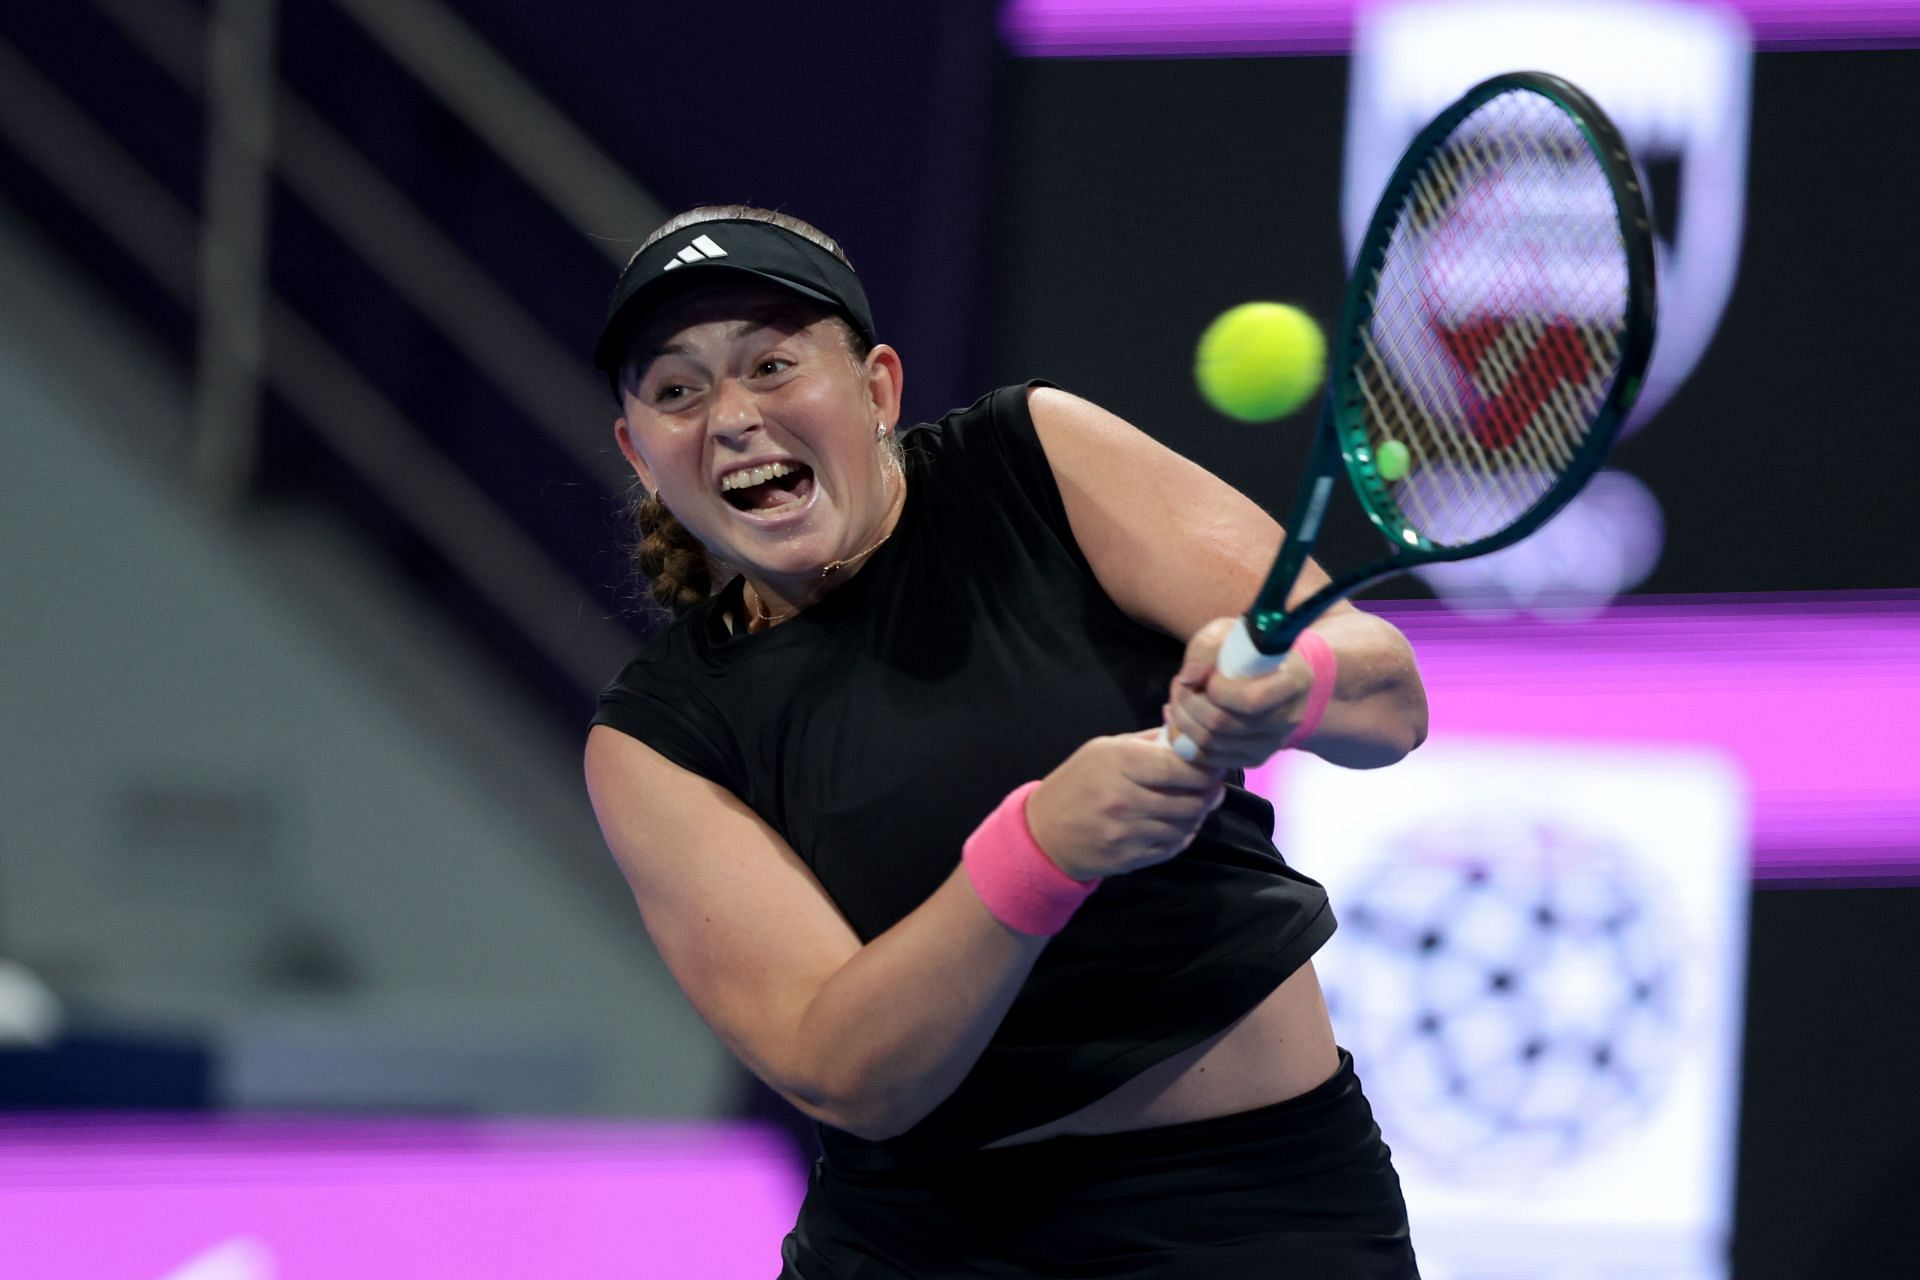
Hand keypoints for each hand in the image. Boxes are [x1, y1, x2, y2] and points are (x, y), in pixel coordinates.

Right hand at [1025, 730, 1225, 879]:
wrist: (1044, 833)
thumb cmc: (1077, 782)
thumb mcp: (1104, 749)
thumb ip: (1148, 743)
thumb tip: (1188, 736)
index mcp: (1120, 763)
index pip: (1181, 768)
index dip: (1206, 767)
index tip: (1212, 764)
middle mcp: (1125, 799)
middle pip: (1191, 799)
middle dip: (1208, 792)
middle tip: (1211, 785)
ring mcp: (1128, 832)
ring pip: (1186, 825)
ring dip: (1196, 814)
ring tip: (1194, 803)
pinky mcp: (1131, 858)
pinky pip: (1174, 846)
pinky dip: (1182, 834)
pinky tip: (1176, 823)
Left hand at [1162, 617, 1315, 769]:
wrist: (1273, 675)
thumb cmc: (1251, 649)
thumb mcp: (1230, 631)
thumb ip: (1207, 647)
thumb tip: (1189, 677)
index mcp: (1293, 681)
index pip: (1250, 700)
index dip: (1217, 690)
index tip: (1206, 675)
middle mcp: (1289, 718)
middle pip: (1223, 724)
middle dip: (1189, 702)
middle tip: (1180, 684)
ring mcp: (1272, 743)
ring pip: (1212, 742)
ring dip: (1183, 719)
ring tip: (1180, 697)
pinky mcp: (1255, 759)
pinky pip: (1209, 759)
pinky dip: (1185, 740)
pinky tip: (1182, 718)